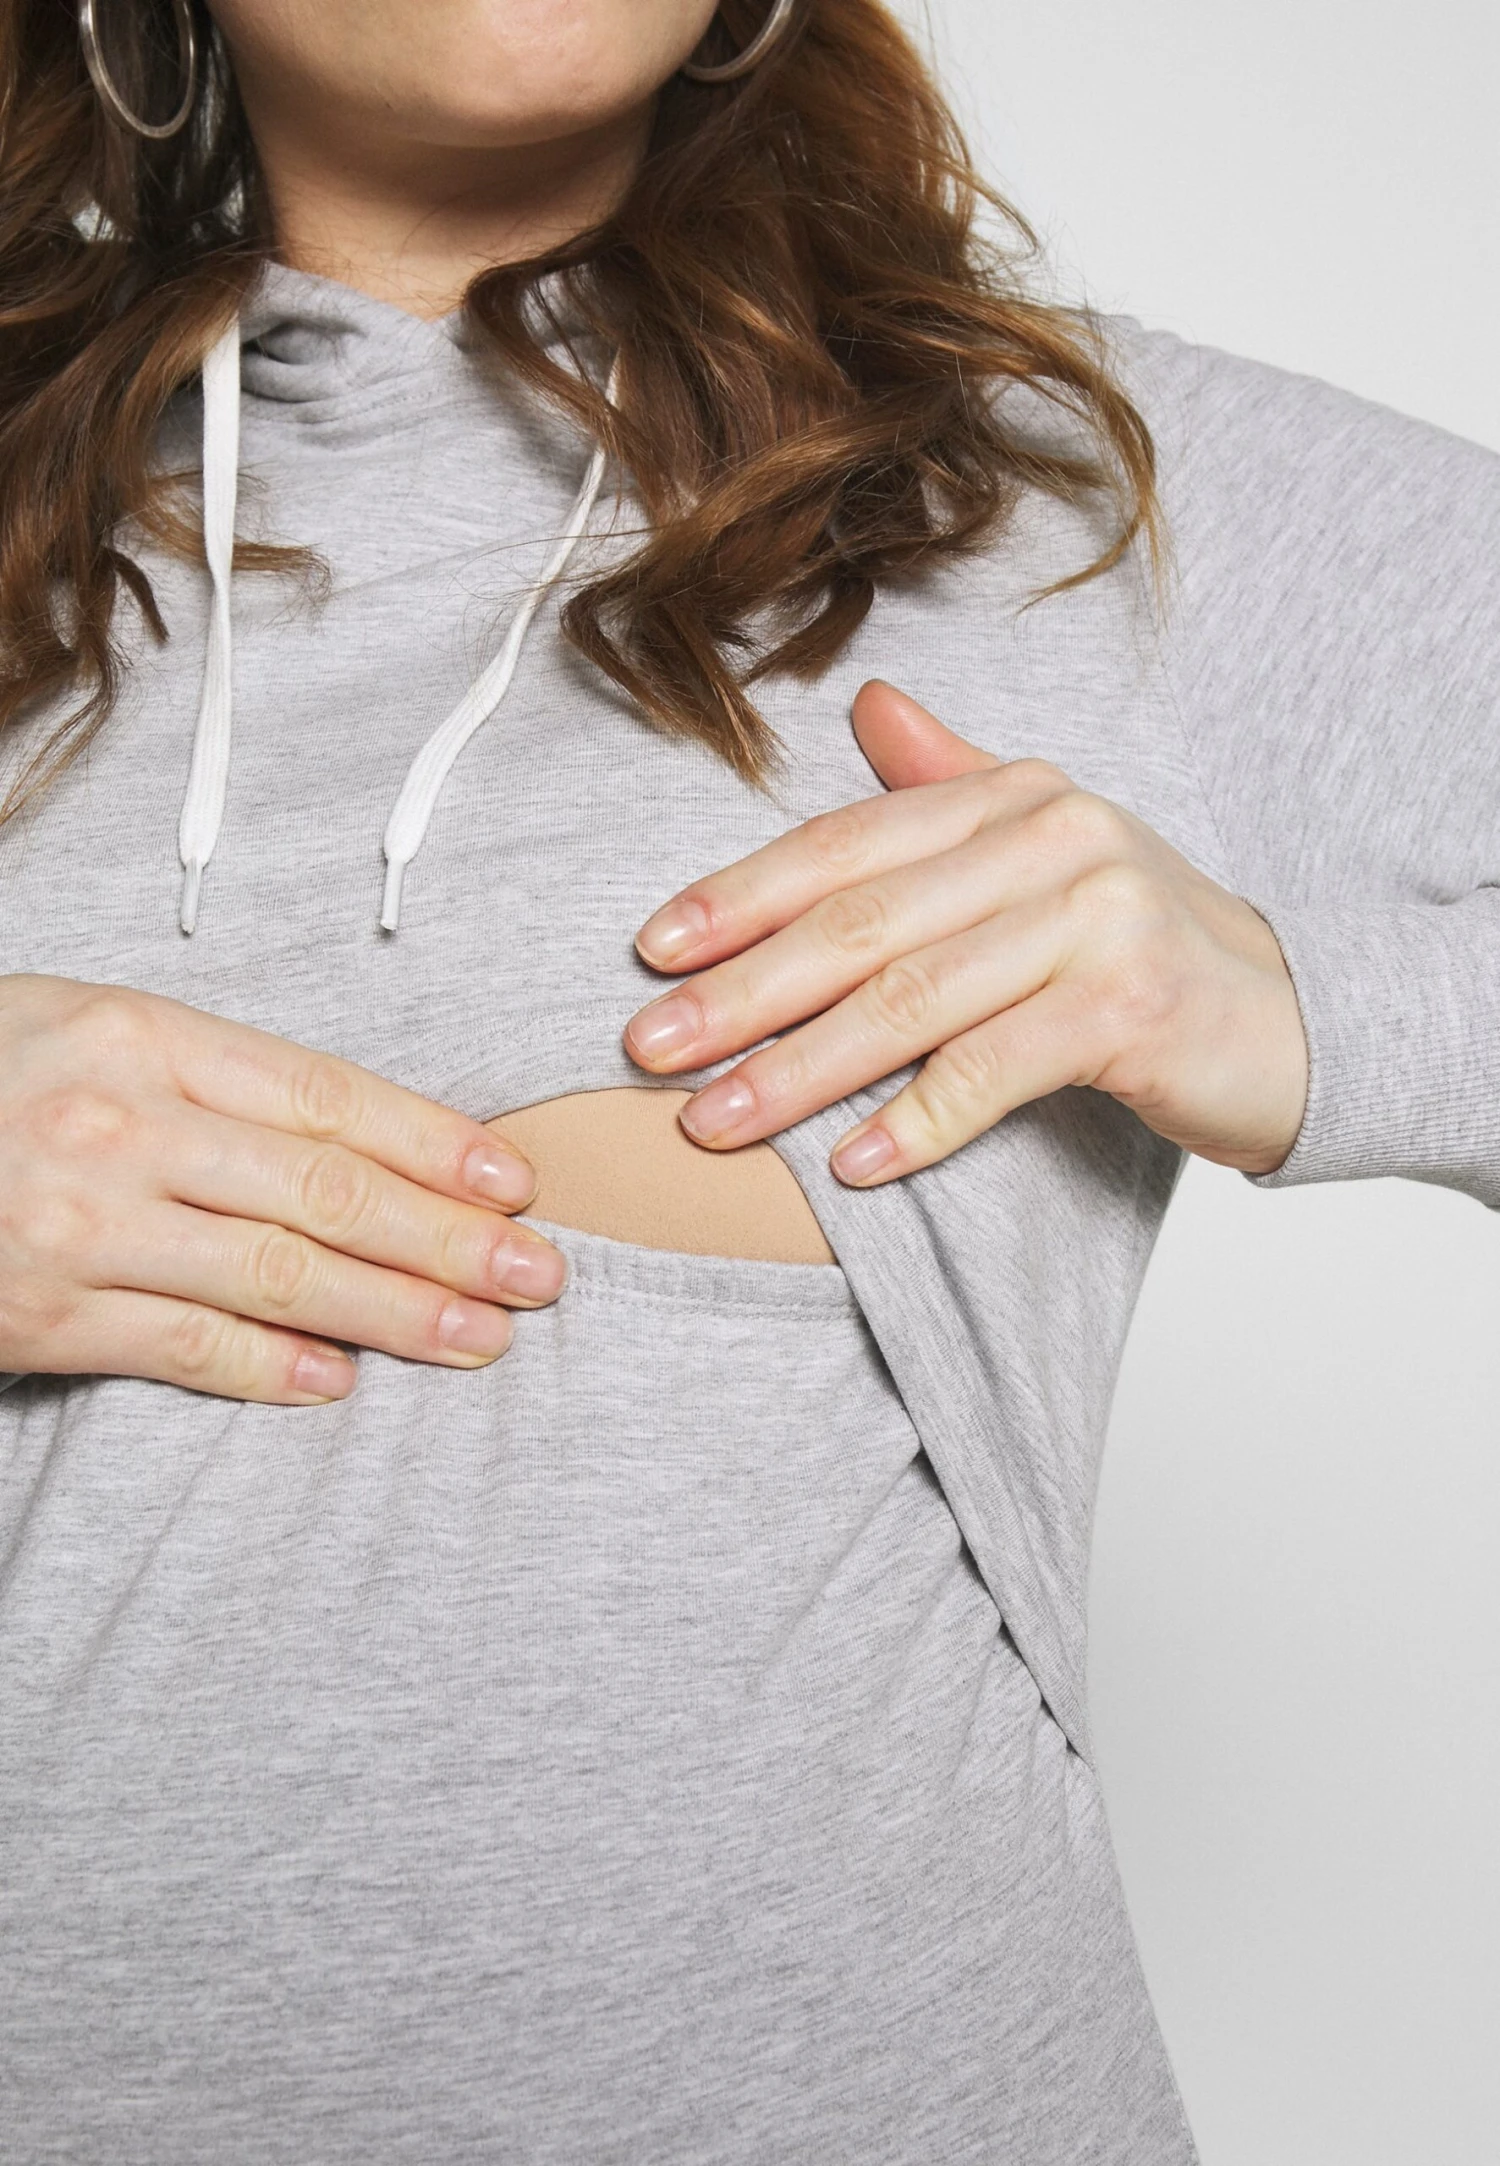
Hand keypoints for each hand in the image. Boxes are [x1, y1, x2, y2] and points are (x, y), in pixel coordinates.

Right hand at [0, 977, 562, 1402]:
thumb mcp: (87, 1027)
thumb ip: (212, 1076)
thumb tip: (361, 1139)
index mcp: (141, 1034)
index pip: (325, 1094)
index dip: (434, 1142)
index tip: (514, 1181)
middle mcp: (118, 1124)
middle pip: (325, 1190)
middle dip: (448, 1239)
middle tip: (539, 1274)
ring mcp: (78, 1224)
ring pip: (276, 1275)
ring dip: (394, 1313)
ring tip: (480, 1337)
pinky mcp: (39, 1314)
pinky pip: (182, 1347)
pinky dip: (271, 1369)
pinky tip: (342, 1382)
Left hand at [624, 681, 1308, 1185]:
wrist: (1291, 1020)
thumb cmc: (1137, 948)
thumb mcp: (1046, 852)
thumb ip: (951, 785)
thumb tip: (867, 703)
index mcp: (1012, 797)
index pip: (846, 846)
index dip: (740, 897)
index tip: (652, 953)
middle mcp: (1053, 838)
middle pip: (860, 923)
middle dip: (742, 992)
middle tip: (649, 1048)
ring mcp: (1097, 919)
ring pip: (911, 1001)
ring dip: (798, 1069)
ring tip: (712, 1123)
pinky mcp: (1131, 1007)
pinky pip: (992, 1070)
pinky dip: (914, 1121)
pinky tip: (845, 1166)